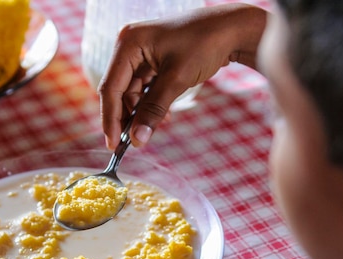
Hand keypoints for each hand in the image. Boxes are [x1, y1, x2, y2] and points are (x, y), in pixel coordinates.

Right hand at [98, 3, 267, 149]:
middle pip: (118, 91)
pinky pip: (145, 88)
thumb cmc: (204, 43)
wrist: (231, 29)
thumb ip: (154, 110)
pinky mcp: (152, 61)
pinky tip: (162, 117)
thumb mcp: (176, 80)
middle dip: (127, 118)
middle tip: (133, 143)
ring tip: (153, 129)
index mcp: (128, 44)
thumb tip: (137, 139)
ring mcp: (141, 53)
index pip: (110, 88)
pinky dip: (151, 104)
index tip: (114, 144)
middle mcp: (130, 47)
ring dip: (141, 113)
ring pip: (132, 92)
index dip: (110, 119)